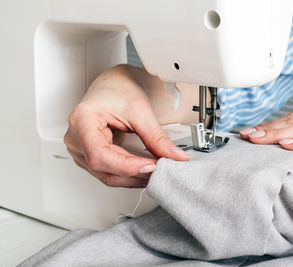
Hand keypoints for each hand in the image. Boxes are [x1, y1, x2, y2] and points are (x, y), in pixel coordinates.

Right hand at [64, 65, 188, 187]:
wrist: (114, 85)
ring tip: (154, 170)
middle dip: (134, 173)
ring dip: (132, 177)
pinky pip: (108, 172)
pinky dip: (127, 174)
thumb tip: (175, 157)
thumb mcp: (141, 112)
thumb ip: (157, 138)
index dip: (127, 166)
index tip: (151, 165)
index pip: (100, 156)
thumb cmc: (119, 90)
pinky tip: (143, 170)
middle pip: (104, 169)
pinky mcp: (88, 156)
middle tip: (160, 170)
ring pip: (106, 176)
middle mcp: (75, 138)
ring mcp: (79, 149)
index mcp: (82, 121)